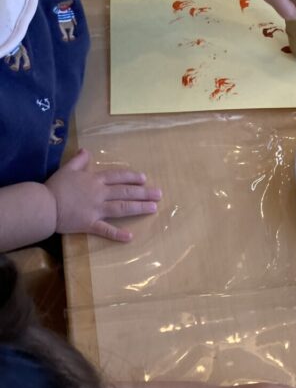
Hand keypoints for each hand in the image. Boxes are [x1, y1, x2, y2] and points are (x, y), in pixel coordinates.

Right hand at [45, 148, 160, 241]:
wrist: (44, 204)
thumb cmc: (55, 186)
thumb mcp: (66, 169)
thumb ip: (79, 160)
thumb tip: (87, 151)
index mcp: (94, 180)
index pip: (117, 177)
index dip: (131, 177)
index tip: (144, 178)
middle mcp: (99, 193)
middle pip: (125, 191)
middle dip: (143, 192)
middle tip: (159, 194)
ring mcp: (96, 209)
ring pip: (122, 208)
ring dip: (138, 208)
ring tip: (153, 208)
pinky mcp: (90, 223)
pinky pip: (106, 229)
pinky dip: (117, 234)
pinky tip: (130, 236)